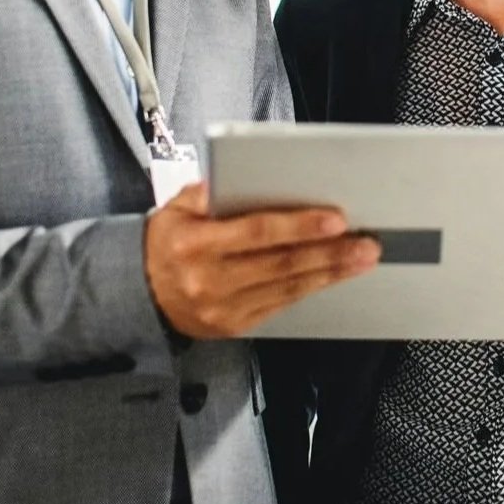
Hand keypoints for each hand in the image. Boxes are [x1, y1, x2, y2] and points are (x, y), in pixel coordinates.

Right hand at [144, 181, 379, 337]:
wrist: (137, 294)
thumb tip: (237, 177)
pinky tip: (332, 276)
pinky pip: (280, 306)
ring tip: (361, 258)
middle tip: (365, 241)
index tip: (335, 219)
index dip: (299, 226)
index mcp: (195, 244)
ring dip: (330, 272)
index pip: (257, 232)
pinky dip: (310, 289)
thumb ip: (205, 192)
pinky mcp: (234, 326)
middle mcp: (210, 279)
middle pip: (281, 263)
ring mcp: (223, 308)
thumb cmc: (164, 242)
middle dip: (329, 252)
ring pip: (288, 288)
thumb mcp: (174, 207)